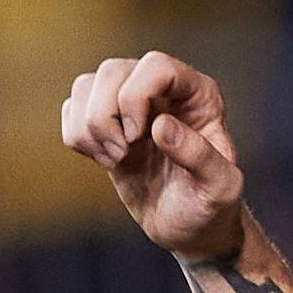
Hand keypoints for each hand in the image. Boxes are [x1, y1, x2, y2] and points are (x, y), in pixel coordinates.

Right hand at [60, 51, 244, 262]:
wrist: (189, 227)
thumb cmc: (210, 206)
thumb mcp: (220, 189)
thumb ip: (201, 157)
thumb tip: (161, 126)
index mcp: (198, 95)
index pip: (157, 65)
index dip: (136, 96)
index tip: (138, 137)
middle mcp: (163, 90)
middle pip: (113, 71)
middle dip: (106, 117)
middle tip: (122, 156)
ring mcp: (132, 104)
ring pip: (86, 85)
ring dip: (89, 128)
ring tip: (114, 160)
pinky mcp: (107, 123)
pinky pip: (72, 108)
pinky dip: (77, 136)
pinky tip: (103, 158)